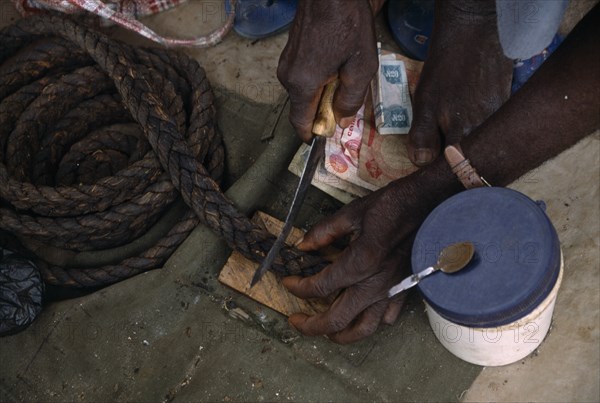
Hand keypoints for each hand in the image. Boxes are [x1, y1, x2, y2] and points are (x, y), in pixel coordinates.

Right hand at [277, 0, 378, 141]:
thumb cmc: (348, 25)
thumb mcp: (361, 67)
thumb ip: (352, 99)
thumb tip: (343, 120)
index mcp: (302, 84)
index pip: (299, 122)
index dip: (311, 135)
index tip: (322, 139)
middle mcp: (288, 76)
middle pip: (301, 107)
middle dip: (320, 112)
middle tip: (344, 105)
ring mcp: (286, 62)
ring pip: (302, 91)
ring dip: (320, 94)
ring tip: (343, 79)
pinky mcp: (289, 51)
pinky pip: (301, 76)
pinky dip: (316, 80)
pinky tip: (334, 66)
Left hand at [282, 177, 428, 342]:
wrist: (430, 205)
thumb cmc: (392, 206)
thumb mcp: (353, 212)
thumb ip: (324, 232)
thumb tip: (303, 245)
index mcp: (360, 263)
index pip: (320, 287)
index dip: (299, 288)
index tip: (289, 282)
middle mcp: (375, 284)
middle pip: (337, 319)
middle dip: (311, 326)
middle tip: (296, 321)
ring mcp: (392, 291)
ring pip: (364, 328)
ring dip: (341, 335)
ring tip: (327, 333)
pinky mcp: (405, 291)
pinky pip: (386, 317)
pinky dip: (370, 322)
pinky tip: (360, 315)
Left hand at [406, 0, 511, 165]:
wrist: (475, 35)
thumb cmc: (445, 70)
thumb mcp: (425, 103)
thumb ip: (422, 137)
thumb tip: (421, 164)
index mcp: (464, 137)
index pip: (455, 174)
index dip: (443, 181)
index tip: (432, 188)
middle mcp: (488, 136)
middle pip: (473, 167)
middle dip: (458, 175)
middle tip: (443, 179)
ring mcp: (501, 124)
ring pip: (485, 151)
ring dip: (471, 159)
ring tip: (456, 164)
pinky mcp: (508, 112)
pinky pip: (494, 136)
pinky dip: (483, 142)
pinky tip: (472, 142)